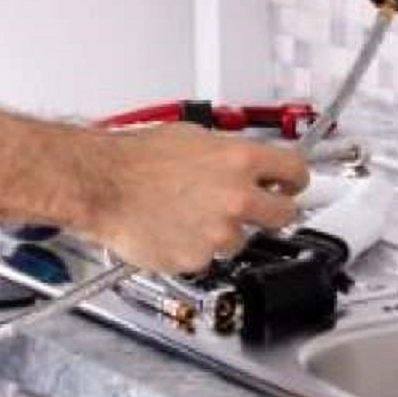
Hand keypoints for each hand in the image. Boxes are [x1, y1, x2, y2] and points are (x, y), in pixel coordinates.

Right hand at [85, 123, 309, 275]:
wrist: (101, 184)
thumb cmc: (135, 159)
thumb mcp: (193, 138)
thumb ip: (230, 154)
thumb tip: (248, 162)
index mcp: (240, 160)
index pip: (296, 171)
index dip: (294, 180)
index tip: (292, 185)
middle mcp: (237, 197)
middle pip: (285, 213)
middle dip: (273, 210)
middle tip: (256, 208)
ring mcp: (220, 231)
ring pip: (242, 239)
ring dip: (225, 231)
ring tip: (192, 215)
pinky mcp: (199, 258)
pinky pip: (209, 256)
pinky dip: (197, 248)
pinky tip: (176, 229)